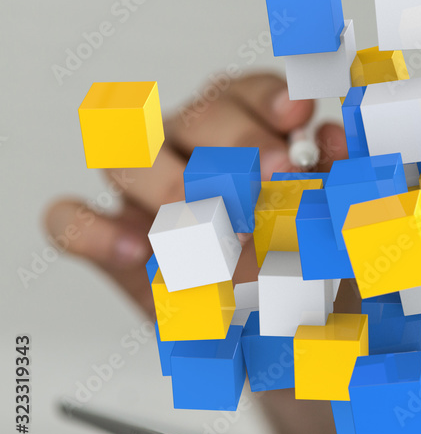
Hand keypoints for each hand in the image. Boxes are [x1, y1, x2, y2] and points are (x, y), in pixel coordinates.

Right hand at [45, 73, 346, 314]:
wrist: (283, 339)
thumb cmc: (309, 273)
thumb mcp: (336, 228)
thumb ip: (338, 182)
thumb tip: (337, 141)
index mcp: (250, 136)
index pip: (248, 94)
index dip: (269, 98)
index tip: (298, 117)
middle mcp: (191, 152)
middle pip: (195, 116)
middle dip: (237, 141)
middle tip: (279, 175)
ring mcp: (145, 196)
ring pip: (125, 153)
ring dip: (170, 181)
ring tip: (215, 224)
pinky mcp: (113, 245)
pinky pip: (70, 221)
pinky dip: (93, 229)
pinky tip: (138, 251)